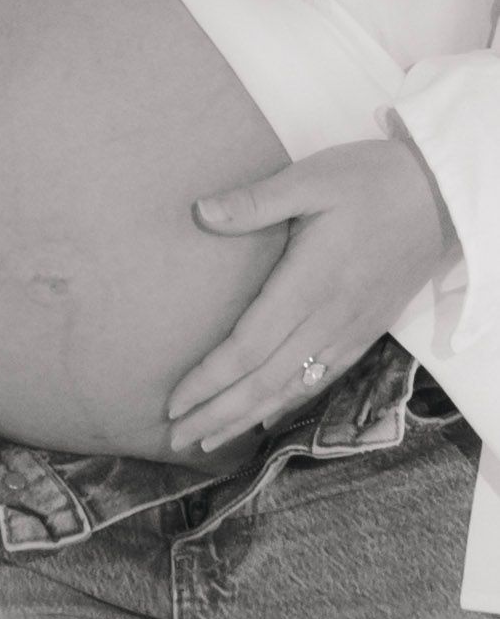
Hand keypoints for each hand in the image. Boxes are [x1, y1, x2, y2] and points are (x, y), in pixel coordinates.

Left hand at [166, 139, 455, 453]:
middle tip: (177, 438)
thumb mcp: (311, 178)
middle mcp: (330, 317)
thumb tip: (200, 212)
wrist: (443, 195)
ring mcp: (352, 329)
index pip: (248, 347)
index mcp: (309, 284)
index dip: (209, 381)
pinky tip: (265, 415)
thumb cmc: (371, 179)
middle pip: (264, 380)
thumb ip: (255, 201)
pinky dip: (289, 401)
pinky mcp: (367, 329)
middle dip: (218, 414)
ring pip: (293, 387)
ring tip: (210, 440)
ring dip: (247, 416)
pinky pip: (324, 378)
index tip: (174, 403)